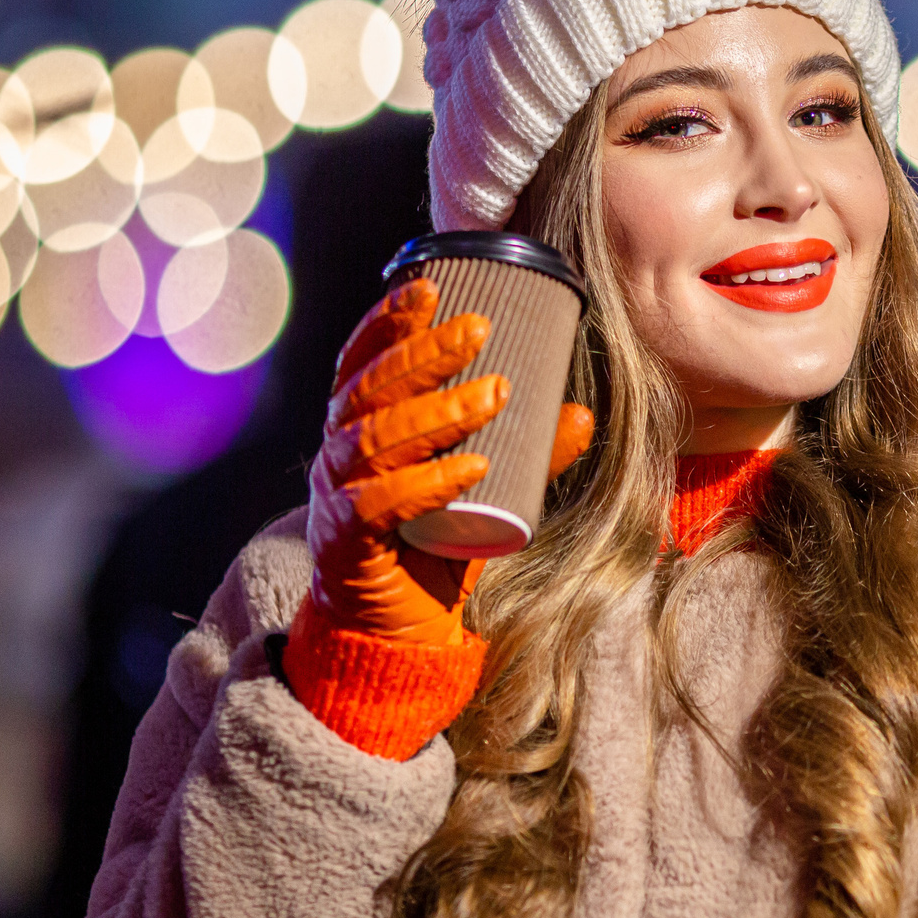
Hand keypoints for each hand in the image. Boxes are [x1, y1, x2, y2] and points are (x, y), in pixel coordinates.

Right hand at [306, 278, 595, 645]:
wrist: (392, 632)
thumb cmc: (432, 546)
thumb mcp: (486, 490)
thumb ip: (528, 454)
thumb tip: (580, 411)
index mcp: (359, 426)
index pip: (362, 360)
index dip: (388, 320)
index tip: (429, 284)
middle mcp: (339, 454)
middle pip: (368, 389)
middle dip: (423, 352)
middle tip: (479, 328)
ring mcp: (337, 496)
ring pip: (374, 440)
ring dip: (437, 411)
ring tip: (495, 393)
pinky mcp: (347, 543)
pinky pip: (379, 505)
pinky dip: (428, 482)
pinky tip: (471, 466)